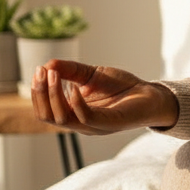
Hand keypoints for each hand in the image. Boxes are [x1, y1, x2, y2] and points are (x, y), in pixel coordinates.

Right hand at [30, 59, 178, 134]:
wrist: (151, 94)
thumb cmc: (122, 87)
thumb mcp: (92, 74)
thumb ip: (70, 71)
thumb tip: (47, 64)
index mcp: (73, 114)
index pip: (44, 110)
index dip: (38, 91)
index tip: (39, 69)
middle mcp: (80, 123)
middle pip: (47, 116)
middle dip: (41, 93)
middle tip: (42, 71)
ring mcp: (94, 126)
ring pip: (62, 118)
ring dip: (54, 95)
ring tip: (54, 74)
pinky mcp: (109, 123)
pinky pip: (86, 118)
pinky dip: (76, 102)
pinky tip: (74, 86)